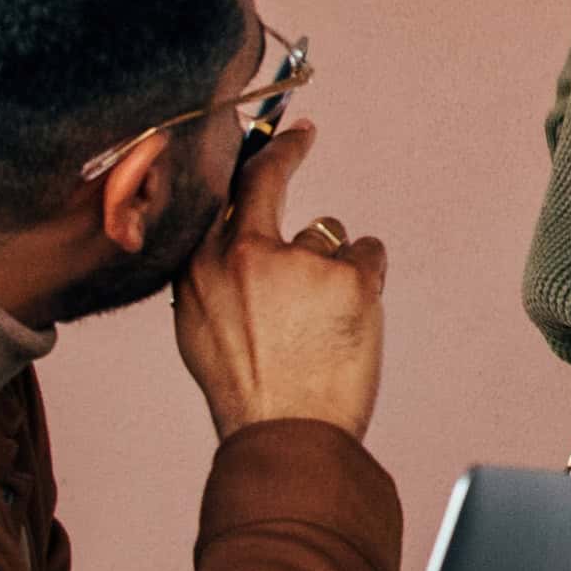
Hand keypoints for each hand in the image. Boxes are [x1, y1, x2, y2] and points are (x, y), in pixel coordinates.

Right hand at [171, 121, 385, 441]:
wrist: (285, 435)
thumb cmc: (247, 391)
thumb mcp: (201, 328)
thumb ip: (213, 278)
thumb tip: (228, 242)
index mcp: (202, 267)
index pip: (223, 194)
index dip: (246, 160)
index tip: (265, 136)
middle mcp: (245, 253)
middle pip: (269, 178)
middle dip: (287, 150)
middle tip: (303, 134)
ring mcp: (300, 262)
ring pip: (327, 235)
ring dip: (332, 266)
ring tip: (322, 323)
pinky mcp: (350, 277)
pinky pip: (368, 252)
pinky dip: (368, 277)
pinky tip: (353, 316)